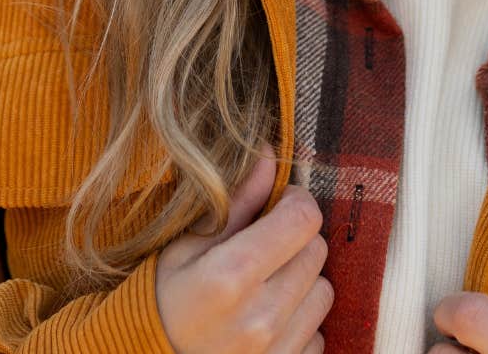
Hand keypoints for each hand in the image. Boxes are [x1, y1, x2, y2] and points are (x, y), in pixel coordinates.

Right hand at [154, 142, 332, 353]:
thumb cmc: (163, 300)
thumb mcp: (186, 246)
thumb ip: (236, 202)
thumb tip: (267, 154)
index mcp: (231, 275)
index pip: (303, 218)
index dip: (294, 202)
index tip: (278, 204)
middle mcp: (260, 316)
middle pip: (316, 251)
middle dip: (295, 241)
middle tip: (263, 248)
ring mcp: (276, 350)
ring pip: (324, 292)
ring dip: (301, 283)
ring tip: (264, 287)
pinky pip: (318, 334)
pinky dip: (299, 323)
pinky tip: (267, 320)